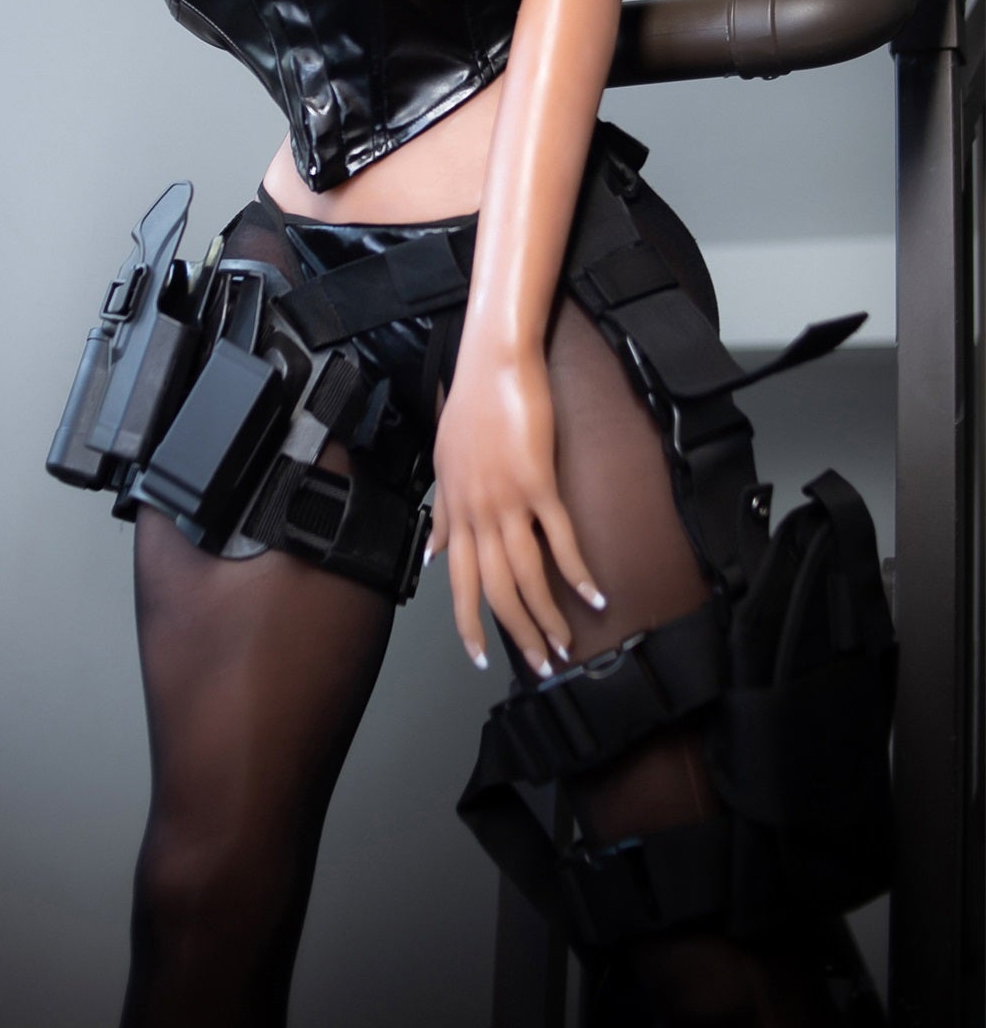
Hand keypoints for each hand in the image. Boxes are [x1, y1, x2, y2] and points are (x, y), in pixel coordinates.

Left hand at [426, 345, 605, 677]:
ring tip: (566, 645)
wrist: (492, 363)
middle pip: (496, 590)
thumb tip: (433, 555)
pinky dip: (577, 572)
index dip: (469, 624)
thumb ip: (443, 513)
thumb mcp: (445, 462)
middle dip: (517, 634)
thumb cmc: (471, 406)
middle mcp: (477, 513)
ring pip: (527, 575)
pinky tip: (594, 595)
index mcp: (456, 510)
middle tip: (540, 665)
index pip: (460, 583)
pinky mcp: (539, 483)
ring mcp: (508, 500)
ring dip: (548, 616)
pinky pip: (560, 539)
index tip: (481, 658)